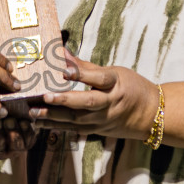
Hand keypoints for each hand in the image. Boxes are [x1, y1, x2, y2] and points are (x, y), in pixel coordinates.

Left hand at [0, 109, 41, 160]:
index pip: (28, 136)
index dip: (30, 127)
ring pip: (5, 150)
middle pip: (21, 146)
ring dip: (5, 135)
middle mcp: (0, 145)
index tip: (28, 114)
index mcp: (7, 134)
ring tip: (1, 121)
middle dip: (19, 131)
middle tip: (13, 118)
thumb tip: (12, 79)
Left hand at [28, 54, 159, 140]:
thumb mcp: (115, 72)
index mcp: (116, 85)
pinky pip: (75, 129)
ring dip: (54, 116)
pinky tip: (41, 122)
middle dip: (64, 100)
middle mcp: (110, 104)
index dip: (82, 74)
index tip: (64, 70)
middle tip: (45, 96)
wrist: (150, 114)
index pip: (99, 79)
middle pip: (87, 103)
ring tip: (34, 112)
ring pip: (77, 120)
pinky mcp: (98, 130)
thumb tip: (62, 52)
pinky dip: (58, 126)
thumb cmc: (131, 87)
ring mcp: (103, 120)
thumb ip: (86, 67)